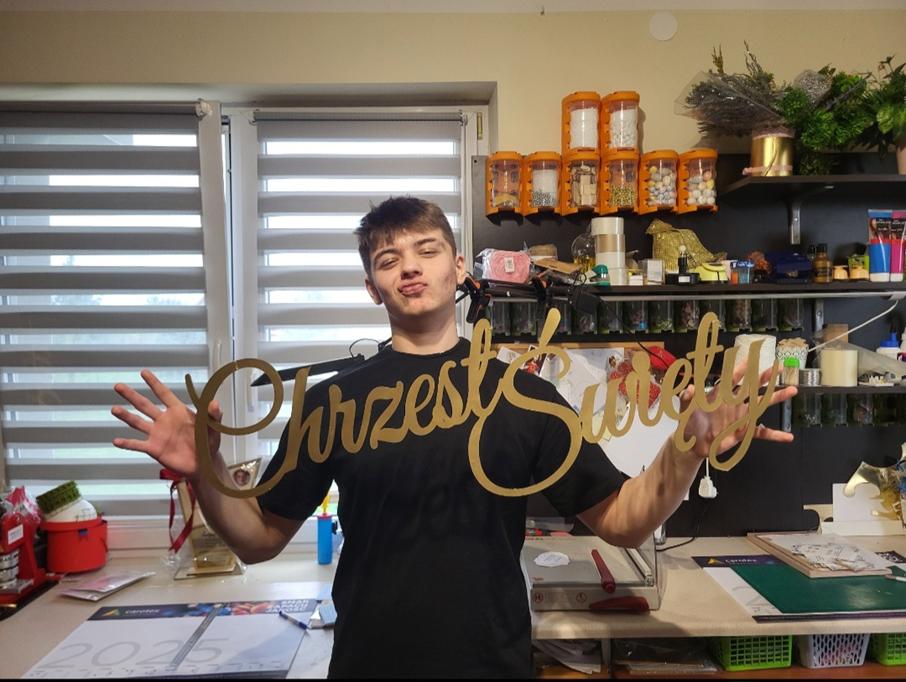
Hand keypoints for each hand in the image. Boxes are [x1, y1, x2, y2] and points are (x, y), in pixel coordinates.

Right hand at [111, 369, 221, 480]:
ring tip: (114, 409)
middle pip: (144, 405)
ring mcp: (157, 434)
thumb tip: (214, 402)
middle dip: (131, 395)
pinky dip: (127, 444)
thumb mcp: (213, 426)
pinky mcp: (154, 449)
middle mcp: (164, 420)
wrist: (204, 463)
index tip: (143, 372)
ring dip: (126, 416)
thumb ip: (213, 414)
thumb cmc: (209, 442)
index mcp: (178, 411)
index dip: (154, 383)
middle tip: (117, 385)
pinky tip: (116, 441)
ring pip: (138, 423)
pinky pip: (138, 445)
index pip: (164, 394)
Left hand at [678, 360, 796, 459]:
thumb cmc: (688, 423)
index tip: (750, 360)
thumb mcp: (685, 409)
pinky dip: (774, 435)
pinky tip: (787, 436)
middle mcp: (733, 403)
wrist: (692, 443)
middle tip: (779, 367)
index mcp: (719, 396)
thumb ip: (686, 398)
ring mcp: (740, 417)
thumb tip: (690, 387)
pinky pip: (761, 433)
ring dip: (776, 398)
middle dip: (765, 378)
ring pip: (761, 405)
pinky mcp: (743, 432)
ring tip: (792, 390)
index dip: (740, 370)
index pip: (731, 380)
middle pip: (751, 387)